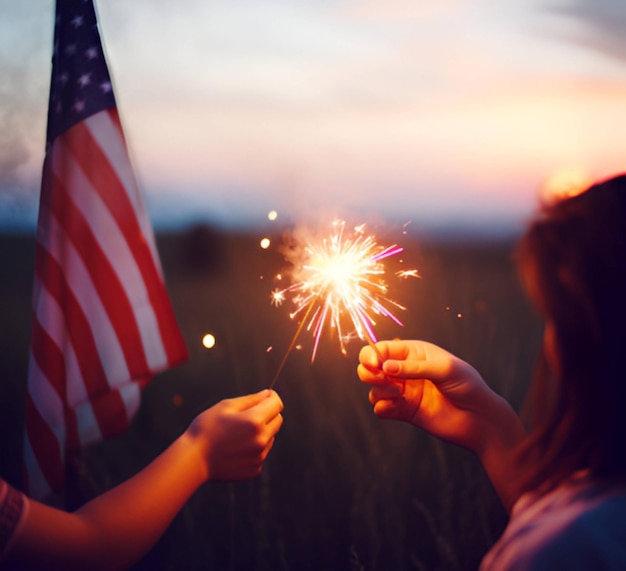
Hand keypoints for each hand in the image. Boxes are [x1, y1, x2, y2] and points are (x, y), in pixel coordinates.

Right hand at [187, 389, 283, 480]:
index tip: (264, 396)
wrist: (193, 460)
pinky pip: (261, 453)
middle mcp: (262, 439)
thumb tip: (268, 394)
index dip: (271, 397)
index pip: (277, 403)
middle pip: (278, 419)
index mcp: (255, 421)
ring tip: (236, 435)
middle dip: (267, 414)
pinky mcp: (255, 469)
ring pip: (270, 437)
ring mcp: (259, 456)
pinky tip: (235, 449)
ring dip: (261, 432)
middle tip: (246, 416)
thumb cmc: (206, 428)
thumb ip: (251, 399)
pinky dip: (254, 448)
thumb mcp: (226, 406)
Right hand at [358, 340, 521, 454]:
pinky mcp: (404, 412)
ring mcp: (403, 392)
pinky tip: (399, 407)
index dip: (371, 355)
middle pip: (370, 367)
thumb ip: (413, 367)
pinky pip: (380, 409)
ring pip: (374, 389)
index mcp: (413, 353)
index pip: (381, 349)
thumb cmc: (467, 387)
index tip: (375, 365)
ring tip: (400, 394)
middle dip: (368, 372)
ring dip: (380, 391)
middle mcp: (404, 371)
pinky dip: (383, 408)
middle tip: (381, 379)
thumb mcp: (444, 369)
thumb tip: (384, 367)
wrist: (480, 419)